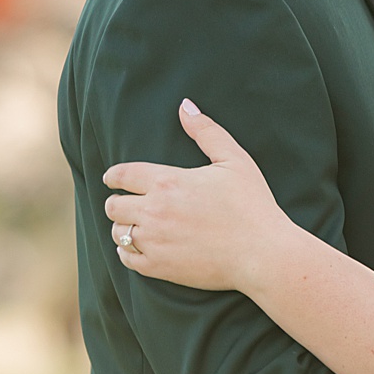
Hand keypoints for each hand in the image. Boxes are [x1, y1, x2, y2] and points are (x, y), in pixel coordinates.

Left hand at [102, 100, 284, 291]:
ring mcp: (154, 241)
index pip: (122, 174)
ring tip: (133, 226)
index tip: (111, 179)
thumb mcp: (234, 160)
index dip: (113, 176)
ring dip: (122, 227)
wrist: (262, 254)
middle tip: (125, 203)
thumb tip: (185, 106)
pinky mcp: (159, 268)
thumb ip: (206, 131)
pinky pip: (127, 259)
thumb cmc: (252, 205)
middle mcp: (154, 210)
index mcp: (167, 181)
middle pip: (113, 205)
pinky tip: (137, 248)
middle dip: (117, 202)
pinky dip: (127, 252)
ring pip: (117, 232)